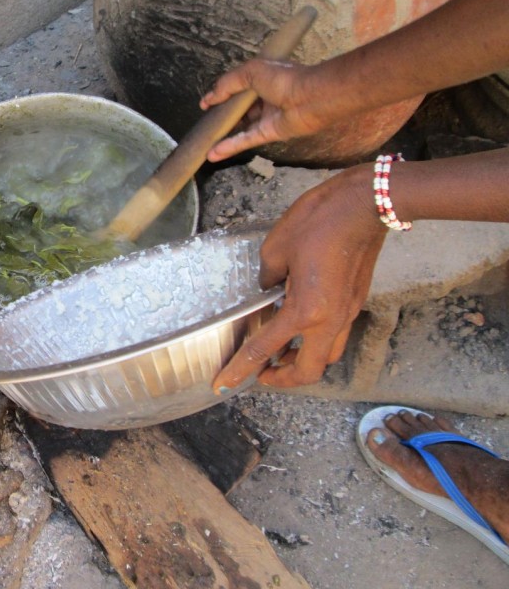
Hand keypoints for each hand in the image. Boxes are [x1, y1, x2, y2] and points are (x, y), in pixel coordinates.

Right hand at [199, 58, 322, 161]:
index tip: (205, 104)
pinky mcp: (270, 133)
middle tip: (205, 124)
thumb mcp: (251, 71)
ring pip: (241, 127)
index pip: (236, 87)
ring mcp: (266, 117)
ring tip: (205, 142)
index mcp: (261, 79)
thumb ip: (228, 83)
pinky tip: (214, 153)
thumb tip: (209, 98)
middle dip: (222, 116)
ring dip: (223, 134)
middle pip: (238, 109)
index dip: (221, 94)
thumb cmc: (284, 79)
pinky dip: (230, 146)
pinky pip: (246, 140)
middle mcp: (263, 98)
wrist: (311, 97)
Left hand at [211, 165, 387, 391]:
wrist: (366, 204)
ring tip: (279, 353)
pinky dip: (315, 341)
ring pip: (326, 356)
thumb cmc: (318, 222)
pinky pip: (335, 335)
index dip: (240, 370)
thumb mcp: (275, 250)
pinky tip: (299, 326)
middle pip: (308, 371)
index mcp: (305, 311)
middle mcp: (331, 320)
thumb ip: (267, 280)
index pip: (265, 350)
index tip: (223, 384)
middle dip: (282, 378)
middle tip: (260, 373)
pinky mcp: (356, 301)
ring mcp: (348, 312)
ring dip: (302, 361)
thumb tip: (269, 291)